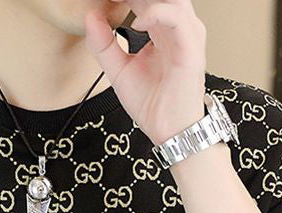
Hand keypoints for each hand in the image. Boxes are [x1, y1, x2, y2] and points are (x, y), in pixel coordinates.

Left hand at [84, 0, 207, 144]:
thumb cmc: (151, 103)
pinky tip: (138, 23)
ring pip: (173, 0)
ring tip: (122, 1)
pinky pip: (177, 20)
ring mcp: (186, 36)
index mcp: (161, 31)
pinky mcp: (191, 49)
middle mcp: (177, 29)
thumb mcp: (118, 71)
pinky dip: (157, 14)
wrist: (169, 130)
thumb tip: (90, 16)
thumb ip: (103, 45)